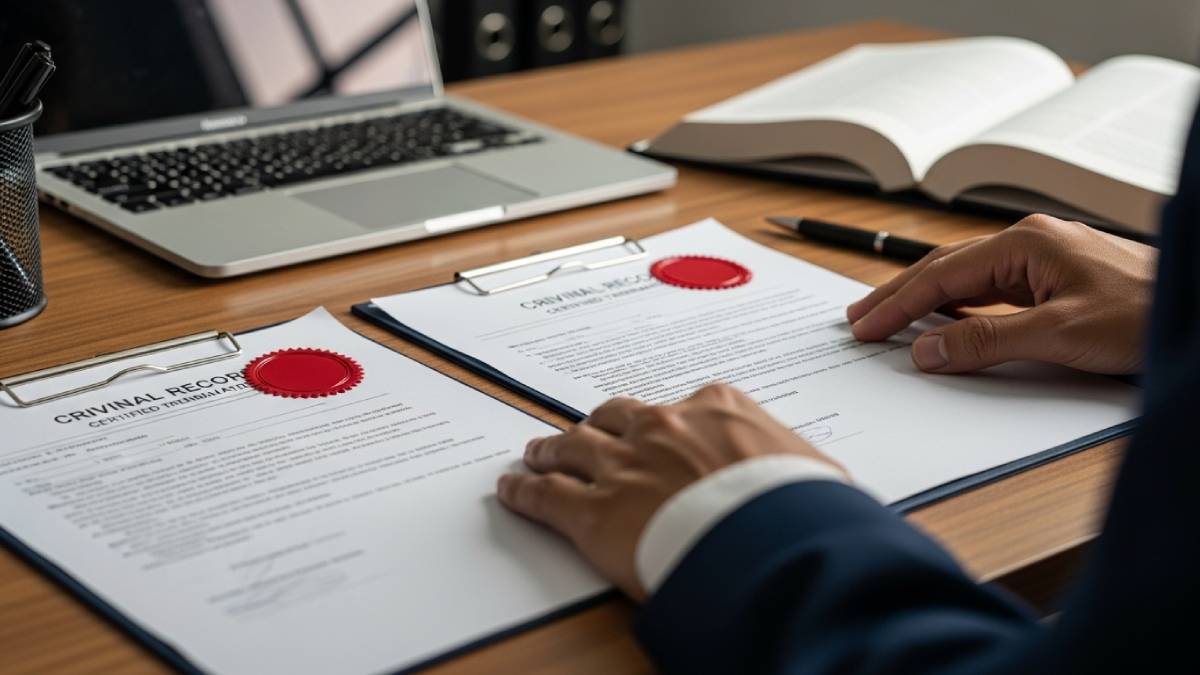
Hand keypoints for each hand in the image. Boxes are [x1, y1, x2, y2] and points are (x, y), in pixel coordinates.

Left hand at [496, 384, 842, 600]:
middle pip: (614, 418)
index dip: (663, 423)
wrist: (769, 541)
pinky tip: (512, 490)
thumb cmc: (799, 510)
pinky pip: (544, 496)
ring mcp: (622, 465)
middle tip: (583, 435)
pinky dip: (523, 492)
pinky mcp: (591, 512)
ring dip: (551, 451)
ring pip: (571, 449)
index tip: (658, 429)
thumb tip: (816, 488)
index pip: (682, 407)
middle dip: (598, 427)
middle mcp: (662, 427)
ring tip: (537, 454)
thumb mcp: (815, 474)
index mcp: (716, 408)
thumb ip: (797, 468)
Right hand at [846, 215, 1156, 373]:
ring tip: (890, 321)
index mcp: (1025, 243)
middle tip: (859, 320)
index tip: (864, 326)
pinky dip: (960, 309)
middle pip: (946, 270)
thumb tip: (928, 350)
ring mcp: (1044, 261)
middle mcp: (1030, 244)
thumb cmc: (1146, 312)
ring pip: (967, 281)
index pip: (941, 276)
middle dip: (899, 296)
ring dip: (927, 302)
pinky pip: (993, 293)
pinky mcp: (1056, 282)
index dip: (897, 303)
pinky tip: (947, 323)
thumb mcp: (1061, 334)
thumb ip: (988, 341)